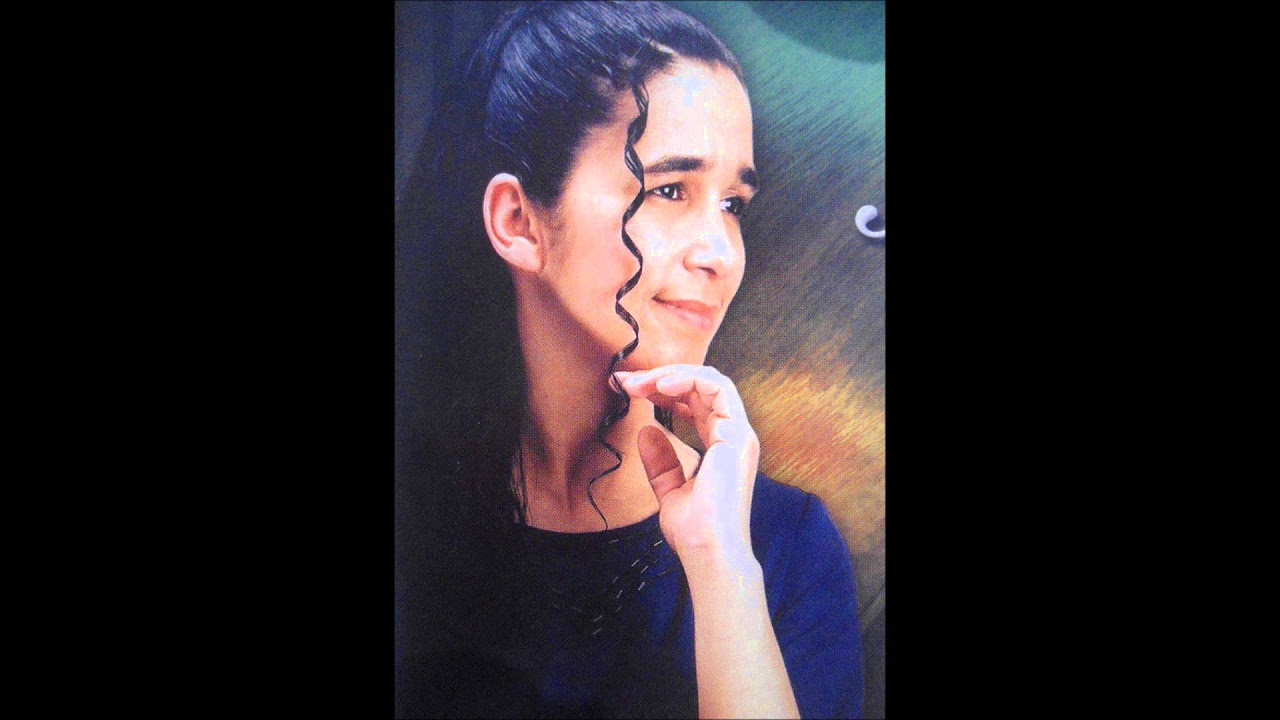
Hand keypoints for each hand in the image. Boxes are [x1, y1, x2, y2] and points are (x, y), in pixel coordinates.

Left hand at [614, 365, 759, 566]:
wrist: (708, 551)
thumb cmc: (694, 530)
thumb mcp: (668, 490)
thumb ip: (661, 462)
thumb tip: (647, 431)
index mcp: (723, 446)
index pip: (696, 403)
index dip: (662, 392)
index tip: (628, 390)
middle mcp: (734, 436)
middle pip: (700, 388)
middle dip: (660, 379)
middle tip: (624, 382)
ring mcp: (739, 434)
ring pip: (710, 382)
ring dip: (670, 376)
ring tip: (638, 383)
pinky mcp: (738, 435)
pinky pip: (718, 390)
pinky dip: (688, 381)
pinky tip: (660, 387)